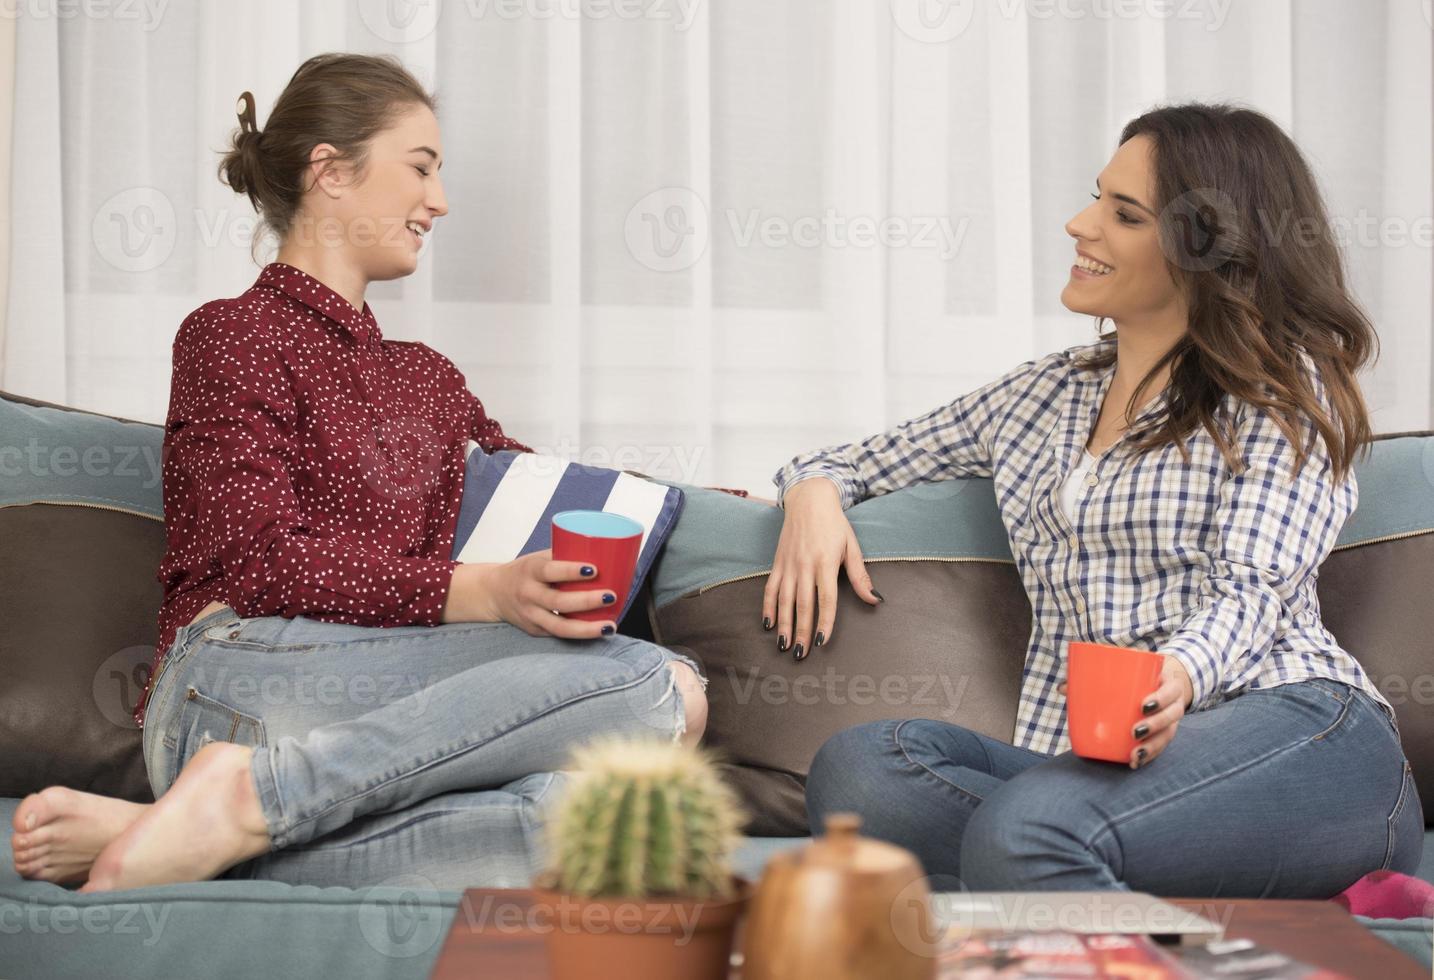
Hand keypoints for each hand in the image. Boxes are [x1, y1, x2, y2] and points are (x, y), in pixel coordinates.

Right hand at [454, 551, 618, 638]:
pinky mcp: (535, 631)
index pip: (550, 571)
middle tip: (611, 596)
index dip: (571, 571)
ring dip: (587, 629)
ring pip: (559, 627)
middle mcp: (528, 594)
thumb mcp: (539, 558)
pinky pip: (559, 635)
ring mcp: (530, 616)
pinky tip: (600, 631)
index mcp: (530, 571)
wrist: (493, 592)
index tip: (594, 570)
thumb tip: (606, 551)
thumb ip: (564, 557)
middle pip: (557, 602)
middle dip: (586, 600)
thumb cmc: (526, 571)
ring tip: (609, 626)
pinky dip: (580, 635)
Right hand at [762, 478, 882, 659]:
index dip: (824, 622)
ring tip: (784, 646)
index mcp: (826, 562)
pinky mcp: (777, 562)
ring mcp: (788, 564)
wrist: (809, 499)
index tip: (822, 642)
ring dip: (783, 625)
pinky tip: (768, 624)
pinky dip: (768, 606)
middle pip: (802, 605)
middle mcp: (805, 565)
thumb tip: (875, 600)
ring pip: (784, 600)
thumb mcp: (852, 546)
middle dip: (801, 632)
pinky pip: (771, 588)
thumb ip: (860, 576)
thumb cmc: (834, 524)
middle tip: (801, 655)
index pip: (826, 599)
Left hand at [1058, 655, 1193, 769]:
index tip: (1142, 706)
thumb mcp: (1124, 671)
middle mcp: (1173, 703)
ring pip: (1169, 735)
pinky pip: (1161, 747)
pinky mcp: (1164, 733)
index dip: (1162, 698)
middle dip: (1155, 725)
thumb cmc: (1136, 677)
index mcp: (1167, 682)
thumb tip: (1062, 689)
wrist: (1160, 684)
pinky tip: (1135, 763)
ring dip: (1153, 746)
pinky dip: (1149, 756)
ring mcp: (1171, 720)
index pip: (1172, 689)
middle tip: (1134, 732)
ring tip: (1135, 754)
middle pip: (1172, 715)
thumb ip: (1094, 676)